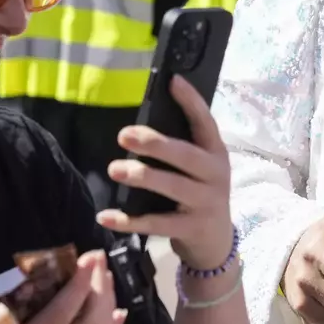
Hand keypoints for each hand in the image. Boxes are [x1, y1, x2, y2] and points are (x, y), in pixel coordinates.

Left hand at [97, 76, 235, 270]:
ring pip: (172, 186)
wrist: (217, 243)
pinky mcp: (192, 229)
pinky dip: (129, 221)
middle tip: (124, 135)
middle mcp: (215, 175)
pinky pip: (157, 223)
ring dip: (142, 177)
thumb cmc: (200, 194)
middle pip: (185, 155)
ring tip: (115, 169)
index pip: (205, 122)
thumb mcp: (201, 169)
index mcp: (216, 153)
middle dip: (154, 143)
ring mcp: (206, 203)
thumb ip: (182, 148)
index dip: (191, 101)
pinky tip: (106, 216)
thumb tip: (143, 126)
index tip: (172, 81)